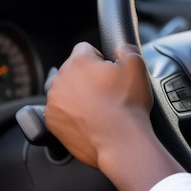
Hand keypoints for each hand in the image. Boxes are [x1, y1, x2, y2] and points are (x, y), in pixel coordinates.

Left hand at [45, 42, 183, 190]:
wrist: (121, 142)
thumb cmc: (129, 106)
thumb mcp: (137, 67)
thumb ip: (126, 49)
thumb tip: (120, 48)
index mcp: (79, 62)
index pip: (85, 48)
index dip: (100, 58)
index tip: (110, 72)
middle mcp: (61, 79)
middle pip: (73, 69)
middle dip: (88, 77)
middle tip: (108, 92)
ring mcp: (54, 102)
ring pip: (66, 90)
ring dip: (79, 95)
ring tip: (100, 108)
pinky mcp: (52, 122)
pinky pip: (61, 111)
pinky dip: (73, 114)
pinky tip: (90, 120)